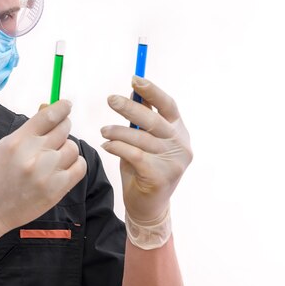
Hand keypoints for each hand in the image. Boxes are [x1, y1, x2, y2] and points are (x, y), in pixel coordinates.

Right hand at [0, 100, 86, 263]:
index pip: (48, 115)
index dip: (62, 107)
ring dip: (66, 149)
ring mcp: (46, 174)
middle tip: (58, 133)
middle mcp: (33, 155)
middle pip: (64, 129)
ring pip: (73, 148)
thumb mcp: (4, 146)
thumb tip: (49, 107)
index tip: (67, 105)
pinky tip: (63, 167)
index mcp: (17, 141)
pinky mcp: (56, 190)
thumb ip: (28, 130)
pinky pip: (79, 167)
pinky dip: (75, 164)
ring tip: (54, 156)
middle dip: (63, 127)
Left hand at [101, 76, 191, 222]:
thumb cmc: (143, 168)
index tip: (134, 79)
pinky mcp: (160, 176)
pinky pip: (134, 154)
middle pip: (153, 119)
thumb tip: (135, 90)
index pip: (169, 105)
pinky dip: (117, 147)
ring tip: (104, 131)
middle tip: (110, 99)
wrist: (148, 206)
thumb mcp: (145, 140)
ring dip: (117, 131)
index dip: (152, 91)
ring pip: (140, 138)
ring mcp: (173, 162)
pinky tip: (107, 146)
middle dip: (129, 107)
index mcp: (179, 131)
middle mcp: (180, 145)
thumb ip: (144, 118)